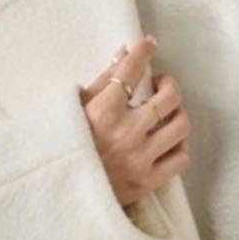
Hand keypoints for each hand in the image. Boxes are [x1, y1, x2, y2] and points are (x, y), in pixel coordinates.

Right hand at [78, 34, 190, 208]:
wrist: (58, 195)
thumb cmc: (63, 148)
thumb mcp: (73, 110)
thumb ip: (102, 82)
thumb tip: (124, 54)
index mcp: (102, 112)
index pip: (132, 70)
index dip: (143, 51)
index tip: (148, 44)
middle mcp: (126, 134)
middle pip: (169, 98)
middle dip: (169, 84)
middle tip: (159, 85)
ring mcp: (139, 160)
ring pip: (181, 126)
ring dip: (177, 113)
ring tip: (166, 113)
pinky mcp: (147, 182)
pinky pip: (180, 158)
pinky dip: (179, 145)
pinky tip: (167, 140)